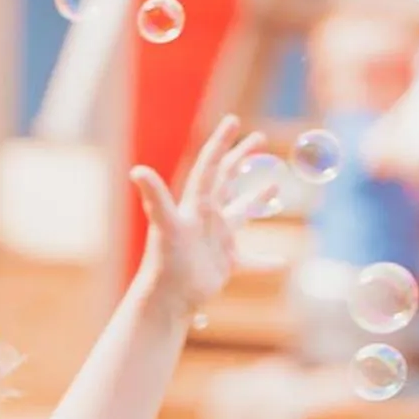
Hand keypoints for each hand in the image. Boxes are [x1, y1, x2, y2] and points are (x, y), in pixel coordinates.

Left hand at [129, 115, 272, 313]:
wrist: (166, 297)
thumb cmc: (166, 262)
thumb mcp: (164, 226)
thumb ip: (155, 197)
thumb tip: (136, 170)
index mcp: (196, 204)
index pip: (211, 166)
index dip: (221, 143)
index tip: (233, 120)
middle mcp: (206, 218)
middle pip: (227, 180)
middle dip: (242, 157)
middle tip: (260, 136)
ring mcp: (217, 239)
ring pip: (241, 214)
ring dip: (257, 199)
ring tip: (274, 184)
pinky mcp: (224, 263)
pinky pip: (250, 261)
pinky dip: (264, 262)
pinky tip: (281, 262)